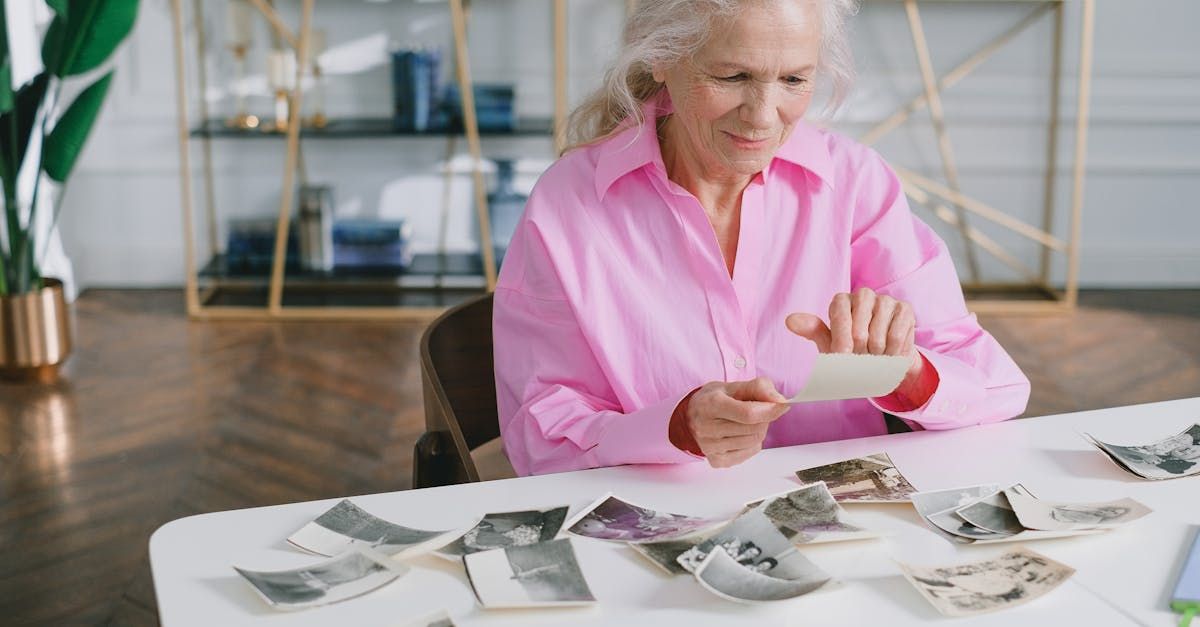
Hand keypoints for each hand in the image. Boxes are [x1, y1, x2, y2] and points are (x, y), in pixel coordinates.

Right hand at [674, 377, 788, 468]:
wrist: (692, 415)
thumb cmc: (715, 398)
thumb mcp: (734, 385)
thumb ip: (760, 388)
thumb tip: (781, 401)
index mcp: (710, 405)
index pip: (748, 414)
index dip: (769, 410)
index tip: (781, 405)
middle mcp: (706, 428)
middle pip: (753, 428)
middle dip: (764, 418)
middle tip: (757, 410)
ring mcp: (710, 447)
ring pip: (754, 441)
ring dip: (759, 430)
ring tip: (747, 422)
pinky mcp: (716, 460)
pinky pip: (749, 452)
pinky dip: (752, 442)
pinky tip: (741, 434)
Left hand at [785, 287, 919, 376]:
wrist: (882, 362)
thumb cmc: (852, 351)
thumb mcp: (830, 345)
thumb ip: (813, 330)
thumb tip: (790, 320)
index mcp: (842, 301)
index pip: (840, 312)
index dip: (841, 336)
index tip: (842, 355)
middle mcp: (864, 295)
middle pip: (860, 325)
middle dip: (859, 349)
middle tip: (861, 358)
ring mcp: (886, 301)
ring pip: (879, 333)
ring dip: (876, 354)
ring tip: (874, 357)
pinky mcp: (905, 310)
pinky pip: (896, 335)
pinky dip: (891, 353)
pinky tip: (889, 355)